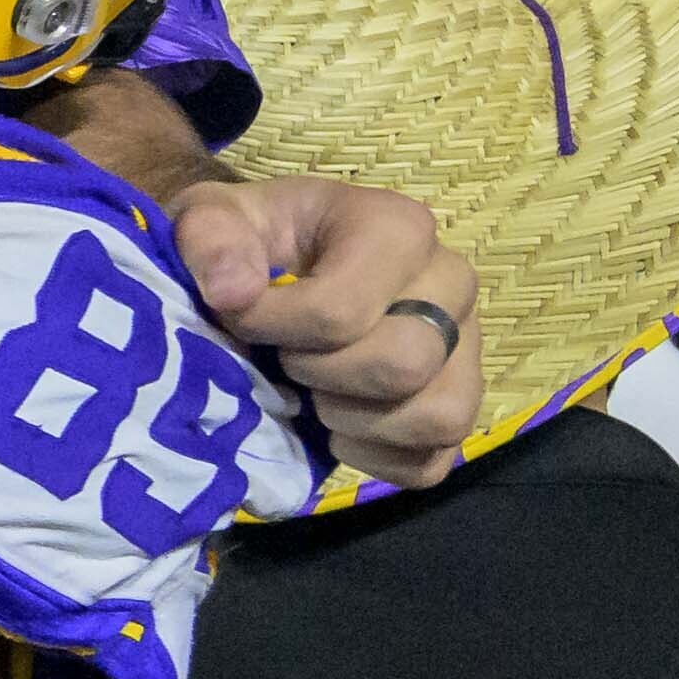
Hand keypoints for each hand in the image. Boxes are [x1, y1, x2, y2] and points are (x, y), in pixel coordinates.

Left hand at [171, 169, 484, 480]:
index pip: (342, 311)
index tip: (243, 319)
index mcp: (399, 229)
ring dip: (358, 422)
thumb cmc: (255, 243)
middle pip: (403, 365)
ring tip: (318, 395)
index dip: (276, 330)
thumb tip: (233, 291)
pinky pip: (434, 460)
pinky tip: (339, 429)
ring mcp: (466, 348)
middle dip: (322, 378)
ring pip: (438, 416)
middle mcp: (451, 284)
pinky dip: (377, 459)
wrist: (285, 266)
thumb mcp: (214, 219)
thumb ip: (211, 237)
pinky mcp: (459, 403)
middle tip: (287, 360)